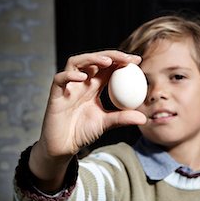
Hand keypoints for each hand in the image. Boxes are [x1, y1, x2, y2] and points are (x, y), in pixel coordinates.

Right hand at [29, 51, 146, 186]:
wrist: (63, 145)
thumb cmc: (82, 132)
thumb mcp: (106, 123)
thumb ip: (122, 118)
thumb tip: (144, 118)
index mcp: (93, 86)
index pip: (107, 67)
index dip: (121, 60)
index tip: (137, 60)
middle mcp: (80, 82)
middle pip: (94, 60)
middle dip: (111, 55)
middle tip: (126, 58)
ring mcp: (67, 86)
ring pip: (76, 62)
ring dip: (92, 59)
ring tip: (107, 62)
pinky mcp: (55, 94)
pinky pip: (60, 79)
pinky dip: (70, 75)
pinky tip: (84, 78)